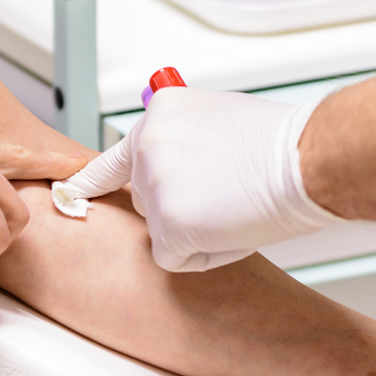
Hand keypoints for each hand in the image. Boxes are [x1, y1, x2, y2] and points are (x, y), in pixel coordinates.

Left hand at [65, 89, 340, 271]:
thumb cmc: (279, 142)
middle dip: (177, 205)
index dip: (91, 183)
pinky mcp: (168, 224)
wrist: (306, 159)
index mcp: (158, 116)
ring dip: (193, 229)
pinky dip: (204, 255)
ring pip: (162, 230)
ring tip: (234, 204)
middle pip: (144, 199)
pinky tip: (232, 227)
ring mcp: (153, 186)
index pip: (111, 159)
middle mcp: (146, 148)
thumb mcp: (216, 119)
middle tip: (224, 193)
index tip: (69, 195)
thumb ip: (182, 141)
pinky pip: (175, 258)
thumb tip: (179, 163)